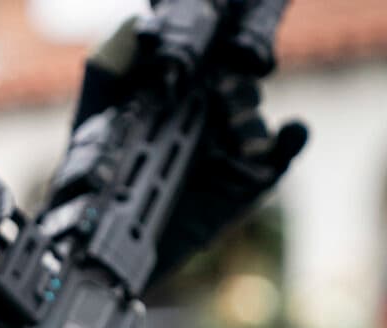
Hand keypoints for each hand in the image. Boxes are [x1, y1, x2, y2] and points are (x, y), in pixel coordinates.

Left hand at [72, 2, 307, 279]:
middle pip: (237, 84)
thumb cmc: (95, 180)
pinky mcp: (247, 182)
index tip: (213, 45)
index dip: (218, 48)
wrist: (103, 245)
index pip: (208, 60)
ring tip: (230, 124)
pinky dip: (293, 136)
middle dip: (233, 84)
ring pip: (254, 116)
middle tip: (219, 89)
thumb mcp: (93, 114)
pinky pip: (283, 152)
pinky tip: (290, 129)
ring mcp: (229, 149)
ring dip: (248, 113)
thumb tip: (139, 23)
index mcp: (174, 98)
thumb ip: (110, 66)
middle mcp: (206, 119)